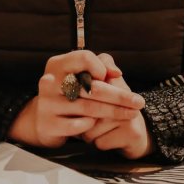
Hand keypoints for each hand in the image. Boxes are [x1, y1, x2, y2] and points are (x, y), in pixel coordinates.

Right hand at [8, 50, 145, 148]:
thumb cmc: (69, 91)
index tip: (115, 76)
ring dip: (114, 112)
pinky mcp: (49, 124)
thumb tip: (116, 73)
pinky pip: (79, 125)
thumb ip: (101, 65)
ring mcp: (48, 104)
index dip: (102, 67)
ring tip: (131, 114)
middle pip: (92, 87)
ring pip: (89, 108)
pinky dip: (94, 125)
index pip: (84, 58)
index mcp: (57, 65)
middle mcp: (49, 82)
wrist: (44, 119)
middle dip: (120, 96)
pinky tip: (102, 125)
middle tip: (139, 102)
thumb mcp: (80, 74)